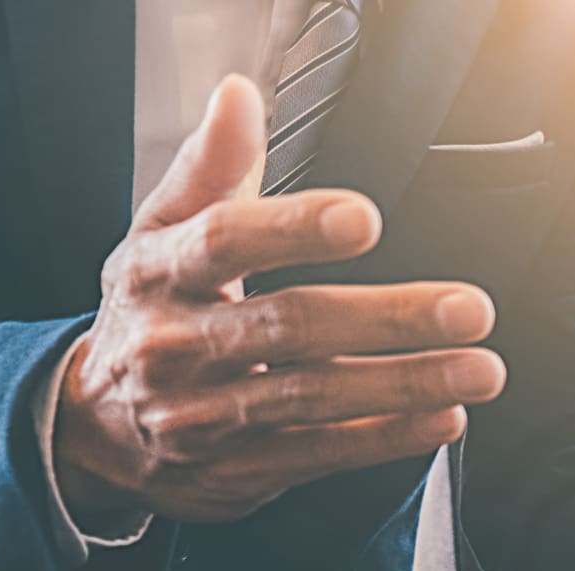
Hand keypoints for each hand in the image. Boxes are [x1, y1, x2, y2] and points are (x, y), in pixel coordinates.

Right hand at [55, 75, 506, 525]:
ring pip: (315, 397)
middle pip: (291, 326)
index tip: (362, 219)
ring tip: (478, 368)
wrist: (96, 430)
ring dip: (406, 384)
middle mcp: (181, 347)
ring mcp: (209, 416)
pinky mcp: (241, 470)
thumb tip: (237, 96)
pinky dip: (386, 438)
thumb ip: (209, 168)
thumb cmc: (148, 314)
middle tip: (468, 307)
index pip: (224, 243)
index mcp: (160, 273)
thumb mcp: (158, 234)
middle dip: (387, 317)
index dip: (293, 229)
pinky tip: (442, 418)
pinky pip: (321, 453)